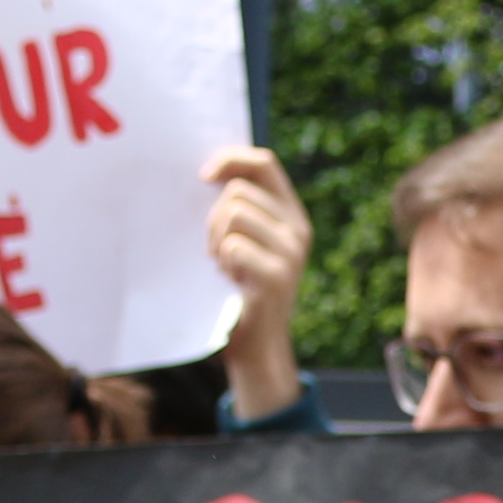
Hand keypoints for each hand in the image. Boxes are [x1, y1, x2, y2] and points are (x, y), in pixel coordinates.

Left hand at [206, 145, 308, 422]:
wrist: (255, 343)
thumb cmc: (239, 287)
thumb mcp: (246, 239)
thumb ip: (241, 206)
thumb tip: (211, 170)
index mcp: (292, 214)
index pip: (264, 162)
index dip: (231, 159)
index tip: (203, 176)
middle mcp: (299, 229)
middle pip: (238, 191)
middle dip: (214, 217)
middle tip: (217, 249)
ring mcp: (291, 253)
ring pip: (234, 214)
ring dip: (216, 240)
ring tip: (225, 265)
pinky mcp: (277, 275)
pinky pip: (233, 245)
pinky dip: (222, 261)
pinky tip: (230, 280)